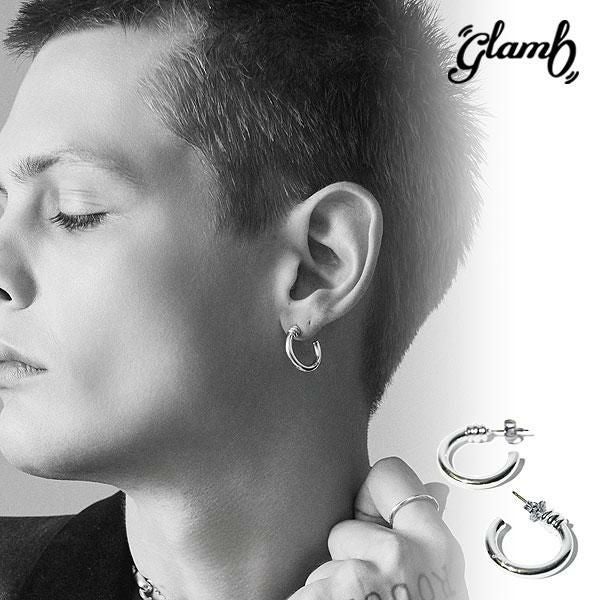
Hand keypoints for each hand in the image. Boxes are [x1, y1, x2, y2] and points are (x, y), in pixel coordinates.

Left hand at [287, 457, 468, 599]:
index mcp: (433, 544)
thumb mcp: (441, 580)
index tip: (372, 518)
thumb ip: (429, 531)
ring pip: (321, 568)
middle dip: (347, 561)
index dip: (372, 496)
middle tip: (373, 595)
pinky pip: (302, 596)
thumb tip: (434, 491)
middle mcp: (401, 555)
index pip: (387, 473)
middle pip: (342, 528)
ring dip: (329, 595)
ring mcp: (362, 580)